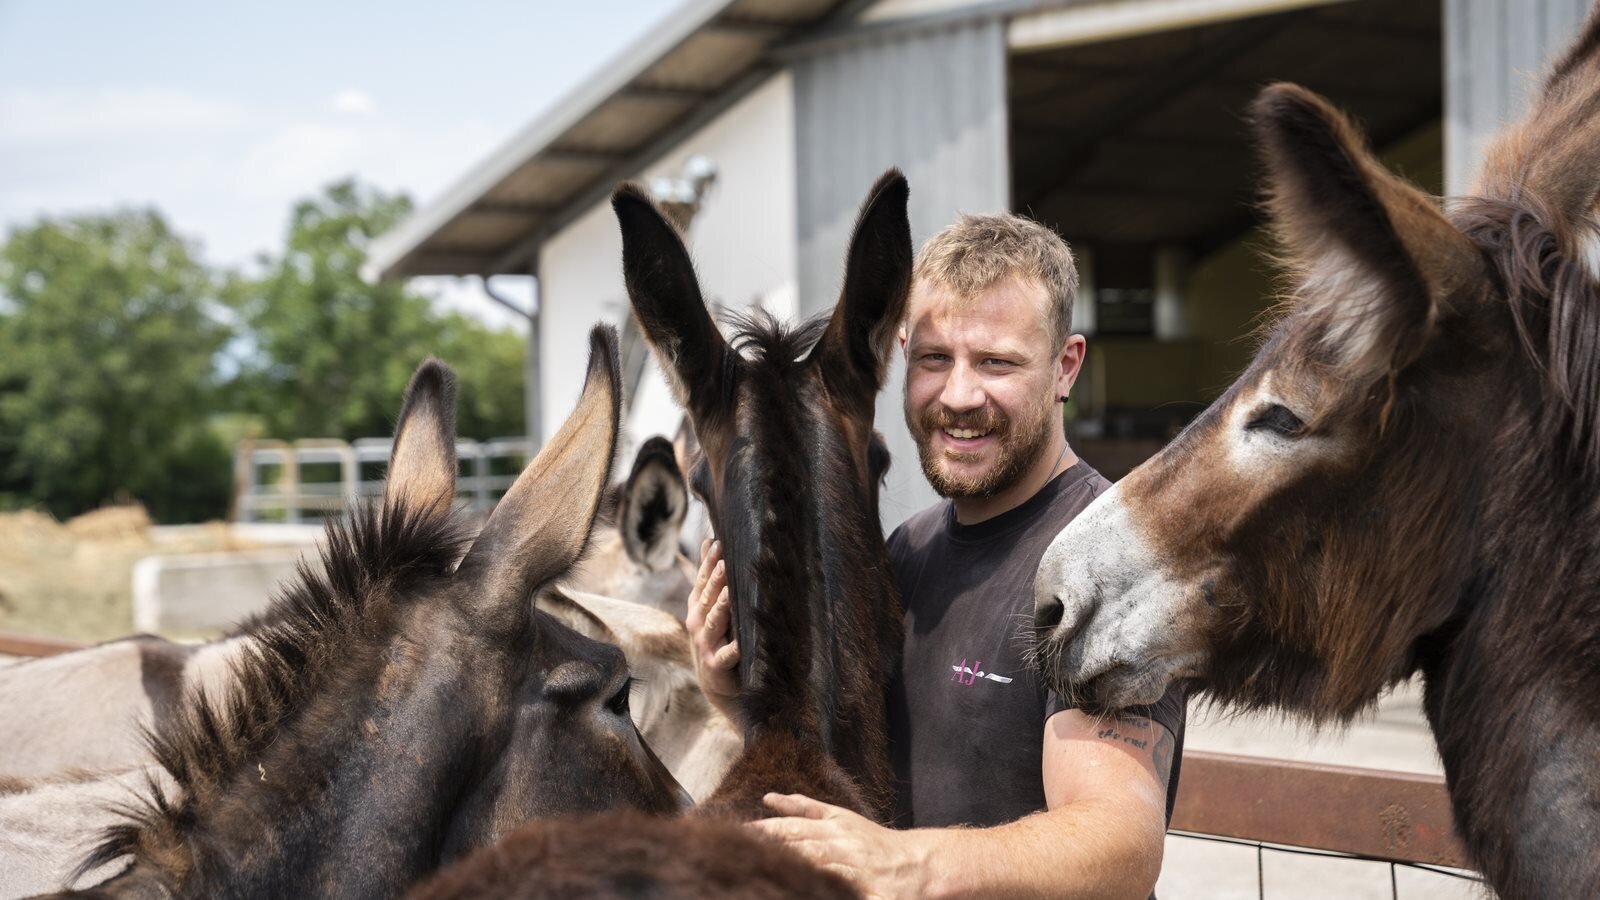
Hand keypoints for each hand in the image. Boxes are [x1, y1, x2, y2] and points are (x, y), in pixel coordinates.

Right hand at [686, 538, 739, 722]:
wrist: (716, 683)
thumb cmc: (717, 638)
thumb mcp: (710, 606)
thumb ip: (709, 576)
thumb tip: (710, 539)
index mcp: (698, 607)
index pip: (702, 581)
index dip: (708, 562)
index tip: (717, 542)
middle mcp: (698, 624)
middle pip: (708, 597)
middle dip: (715, 579)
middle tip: (725, 561)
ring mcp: (705, 644)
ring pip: (714, 622)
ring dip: (721, 607)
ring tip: (729, 592)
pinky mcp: (716, 665)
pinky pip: (727, 655)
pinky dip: (733, 650)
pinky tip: (740, 643)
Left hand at [748, 793, 929, 899]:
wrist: (918, 862)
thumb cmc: (874, 842)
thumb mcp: (841, 817)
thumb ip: (806, 807)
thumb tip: (769, 798)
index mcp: (834, 827)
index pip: (792, 828)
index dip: (766, 831)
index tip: (738, 834)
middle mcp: (843, 846)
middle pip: (803, 848)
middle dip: (774, 850)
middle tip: (743, 853)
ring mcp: (857, 871)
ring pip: (822, 870)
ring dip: (798, 872)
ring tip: (770, 874)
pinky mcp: (871, 894)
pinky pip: (845, 895)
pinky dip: (826, 893)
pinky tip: (806, 892)